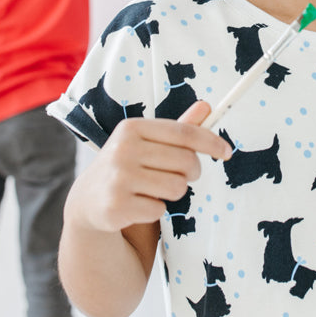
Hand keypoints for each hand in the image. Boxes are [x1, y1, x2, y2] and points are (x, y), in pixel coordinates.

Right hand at [65, 101, 231, 233]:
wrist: (88, 200)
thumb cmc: (127, 166)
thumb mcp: (147, 142)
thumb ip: (178, 128)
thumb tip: (206, 106)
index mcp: (132, 128)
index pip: (184, 133)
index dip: (211, 142)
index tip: (228, 151)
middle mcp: (123, 149)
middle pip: (186, 162)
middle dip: (191, 173)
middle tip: (178, 176)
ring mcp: (119, 178)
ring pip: (177, 188)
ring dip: (173, 193)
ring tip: (154, 190)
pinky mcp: (117, 205)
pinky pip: (160, 209)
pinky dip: (156, 210)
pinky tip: (138, 204)